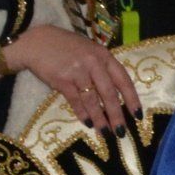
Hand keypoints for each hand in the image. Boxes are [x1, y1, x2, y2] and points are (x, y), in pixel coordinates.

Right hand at [0, 24, 141, 130]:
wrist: (36, 41)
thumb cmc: (66, 48)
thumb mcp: (90, 51)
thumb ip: (102, 68)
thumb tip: (115, 95)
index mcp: (104, 56)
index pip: (124, 80)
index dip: (132, 99)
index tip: (138, 115)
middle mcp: (94, 63)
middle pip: (110, 93)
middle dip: (117, 115)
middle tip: (122, 132)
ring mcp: (78, 71)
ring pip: (93, 100)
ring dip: (100, 119)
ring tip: (106, 133)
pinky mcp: (62, 80)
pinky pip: (76, 100)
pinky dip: (83, 113)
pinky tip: (88, 123)